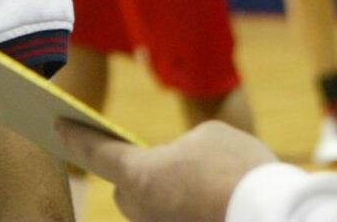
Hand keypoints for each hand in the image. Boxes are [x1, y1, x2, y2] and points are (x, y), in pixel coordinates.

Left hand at [55, 119, 276, 221]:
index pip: (96, 152)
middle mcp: (141, 211)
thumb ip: (184, 149)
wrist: (278, 219)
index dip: (77, 137)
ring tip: (206, 187)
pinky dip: (195, 211)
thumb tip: (184, 167)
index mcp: (138, 175)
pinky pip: (180, 218)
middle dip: (141, 177)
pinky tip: (218, 206)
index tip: (57, 125)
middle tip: (165, 162)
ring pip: (158, 211)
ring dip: (173, 199)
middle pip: (128, 189)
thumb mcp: (210, 138)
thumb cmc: (241, 172)